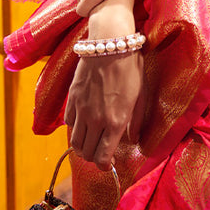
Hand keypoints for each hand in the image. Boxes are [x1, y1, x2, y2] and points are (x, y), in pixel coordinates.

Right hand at [65, 51, 145, 168]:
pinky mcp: (72, 98)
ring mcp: (81, 110)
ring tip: (91, 141)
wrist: (110, 43)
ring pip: (75, 142)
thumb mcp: (141, 95)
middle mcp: (96, 120)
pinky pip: (69, 123)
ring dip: (82, 147)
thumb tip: (133, 140)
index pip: (103, 158)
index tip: (109, 164)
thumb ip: (137, 122)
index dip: (105, 166)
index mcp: (115, 122)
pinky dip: (75, 129)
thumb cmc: (130, 67)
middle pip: (87, 154)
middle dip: (93, 158)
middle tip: (100, 152)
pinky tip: (83, 122)